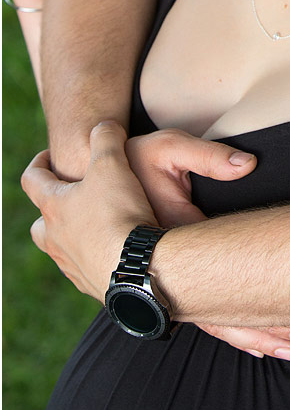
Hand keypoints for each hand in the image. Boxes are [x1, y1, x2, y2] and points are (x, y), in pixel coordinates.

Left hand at [21, 120, 157, 302]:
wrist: (136, 267)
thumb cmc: (118, 214)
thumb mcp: (112, 163)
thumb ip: (105, 138)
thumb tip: (103, 126)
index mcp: (54, 208)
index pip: (32, 180)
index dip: (38, 163)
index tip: (51, 155)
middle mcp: (56, 239)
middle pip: (39, 224)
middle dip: (50, 210)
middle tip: (70, 198)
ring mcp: (71, 264)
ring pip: (60, 249)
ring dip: (71, 236)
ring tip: (93, 226)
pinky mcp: (91, 283)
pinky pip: (85, 268)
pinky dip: (94, 256)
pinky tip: (114, 250)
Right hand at [124, 128, 289, 359]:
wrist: (90, 180)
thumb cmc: (134, 160)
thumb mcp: (166, 148)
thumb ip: (208, 156)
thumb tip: (248, 165)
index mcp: (170, 242)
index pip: (218, 284)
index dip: (257, 304)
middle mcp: (165, 270)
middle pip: (215, 312)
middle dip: (259, 328)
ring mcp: (162, 279)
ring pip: (206, 317)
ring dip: (247, 333)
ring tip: (288, 349)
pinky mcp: (163, 278)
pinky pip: (196, 311)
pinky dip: (226, 324)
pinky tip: (251, 340)